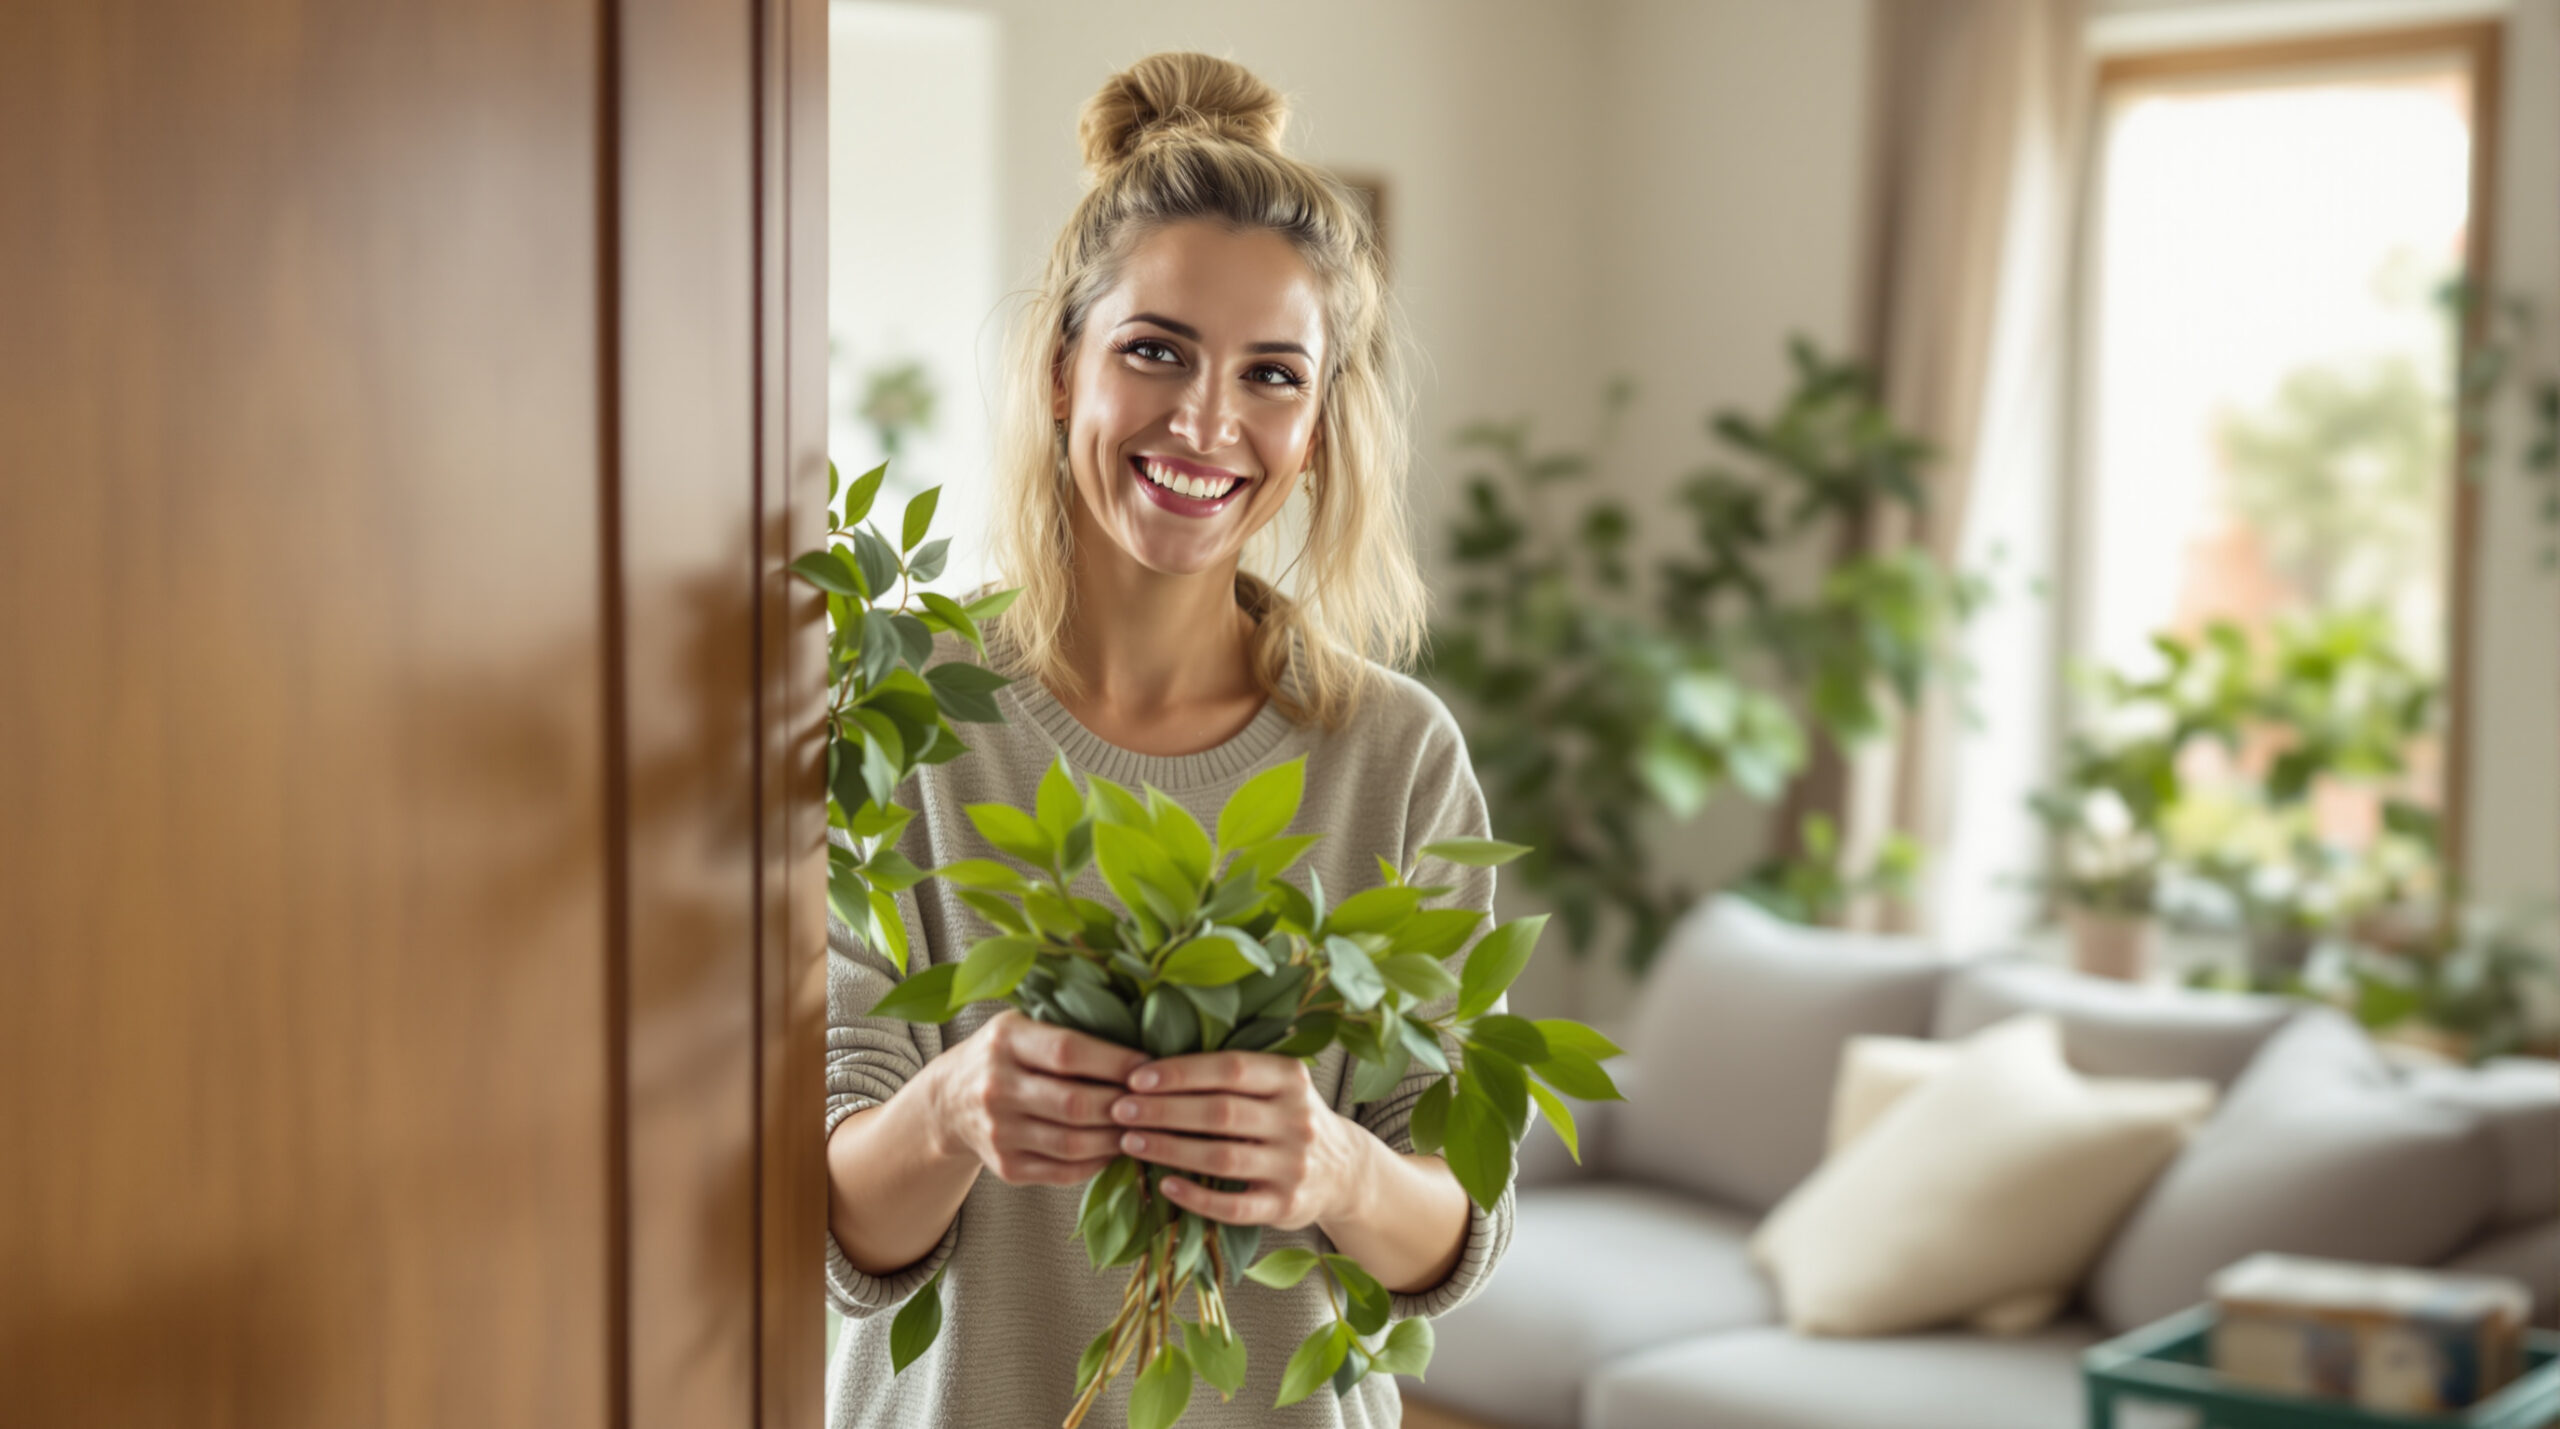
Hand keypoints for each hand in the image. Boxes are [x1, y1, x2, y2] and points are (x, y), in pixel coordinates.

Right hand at [924, 1008, 1151, 1186]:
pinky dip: (1099, 1161)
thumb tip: (1140, 1038)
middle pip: (1075, 1103)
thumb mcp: (1021, 1024)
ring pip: (1074, 1142)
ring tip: (1144, 1126)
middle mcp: (997, 1086)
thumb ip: (1067, 1027)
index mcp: (1005, 1040)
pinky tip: (1117, 1148)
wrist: (947, 1101)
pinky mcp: (1006, 1166)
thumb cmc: (1003, 1055)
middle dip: (1123, 1104)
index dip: (1115, 1062)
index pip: (1068, 1052)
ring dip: (1117, 1137)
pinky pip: (1064, 1170)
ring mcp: (999, 1131)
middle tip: (1156, 1102)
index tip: (1150, 1065)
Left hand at [1109, 1050, 1371, 1230]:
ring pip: (1222, 1158)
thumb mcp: (1278, 1084)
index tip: (1135, 1078)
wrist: (1343, 1171)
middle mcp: (1297, 1120)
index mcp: (1291, 1078)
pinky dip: (1195, 1196)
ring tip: (1129, 1143)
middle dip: (1164, 1111)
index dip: (1180, 1072)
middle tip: (1120, 1110)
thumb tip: (1153, 1062)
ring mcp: (1293, 1166)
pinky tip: (1164, 1185)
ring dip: (1169, 1150)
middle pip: (1220, 1113)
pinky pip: (1233, 1206)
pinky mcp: (1285, 1206)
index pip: (1230, 1069)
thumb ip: (1232, 1073)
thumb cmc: (1288, 1119)